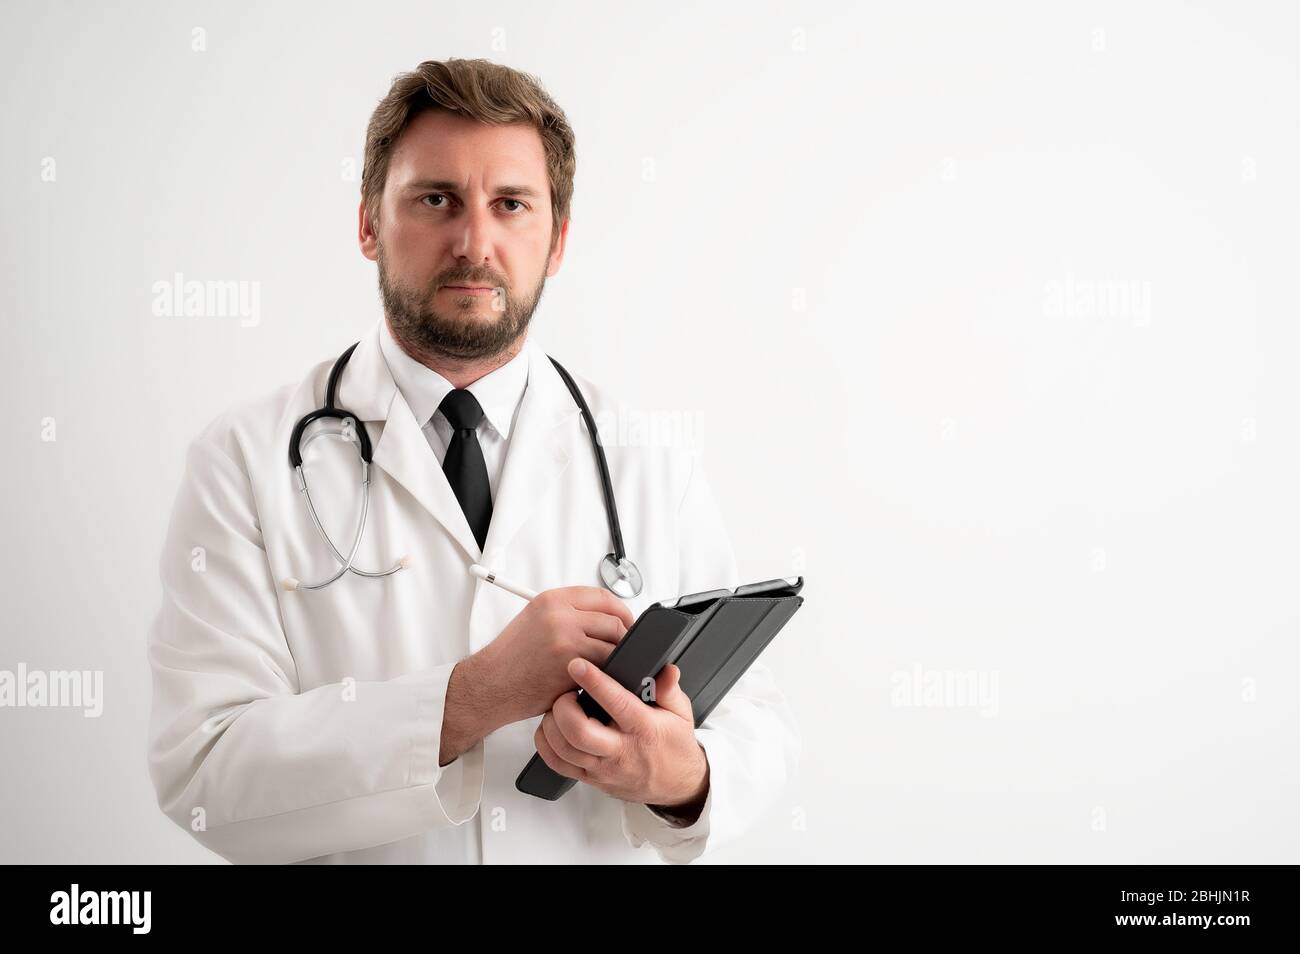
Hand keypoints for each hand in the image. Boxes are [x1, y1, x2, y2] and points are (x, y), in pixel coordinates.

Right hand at [475, 587, 633, 726]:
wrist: (490, 684)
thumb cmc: (511, 657)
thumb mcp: (534, 619)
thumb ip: (567, 613)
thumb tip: (604, 617)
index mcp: (552, 600)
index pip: (603, 596)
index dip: (622, 610)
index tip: (627, 623)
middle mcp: (560, 616)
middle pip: (614, 621)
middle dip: (623, 638)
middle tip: (622, 650)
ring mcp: (566, 640)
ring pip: (613, 646)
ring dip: (616, 660)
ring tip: (610, 668)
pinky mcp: (570, 667)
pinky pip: (604, 669)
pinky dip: (607, 676)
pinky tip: (599, 680)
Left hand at [534, 659, 709, 811]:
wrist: (675, 785)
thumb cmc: (673, 744)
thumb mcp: (680, 712)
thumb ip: (669, 689)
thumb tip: (667, 670)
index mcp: (644, 730)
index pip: (617, 704)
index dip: (594, 682)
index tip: (578, 665)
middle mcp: (621, 752)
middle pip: (579, 732)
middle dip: (563, 707)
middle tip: (566, 692)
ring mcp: (602, 769)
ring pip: (563, 749)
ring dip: (552, 724)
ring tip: (558, 708)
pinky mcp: (590, 779)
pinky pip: (557, 765)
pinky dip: (546, 744)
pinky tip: (551, 728)